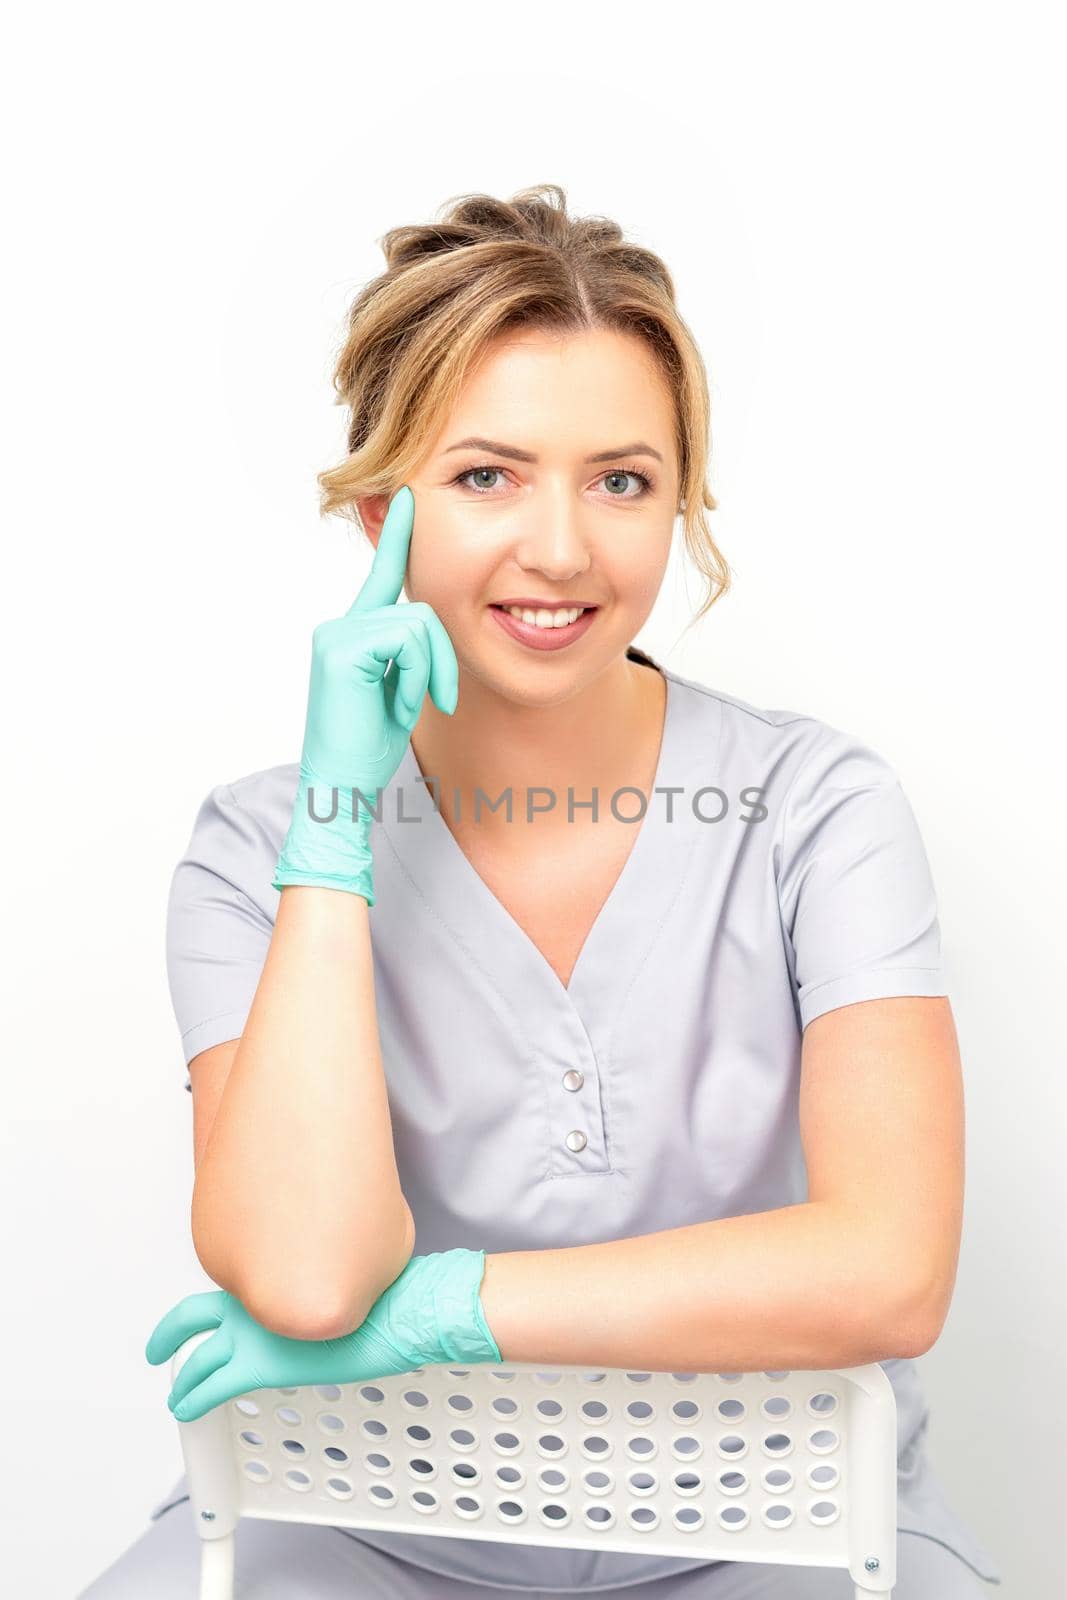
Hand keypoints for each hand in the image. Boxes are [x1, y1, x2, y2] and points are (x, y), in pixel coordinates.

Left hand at [146, 1248, 500, 1422]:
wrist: (399, 1312)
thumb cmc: (384, 1297)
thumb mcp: (339, 1281)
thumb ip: (310, 1288)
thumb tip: (314, 1298)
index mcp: (273, 1274)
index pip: (226, 1287)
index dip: (209, 1307)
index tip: (203, 1319)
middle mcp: (256, 1298)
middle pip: (192, 1315)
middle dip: (167, 1334)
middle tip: (157, 1348)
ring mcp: (255, 1332)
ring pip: (197, 1360)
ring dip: (183, 1381)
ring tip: (179, 1396)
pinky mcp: (261, 1366)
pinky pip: (211, 1388)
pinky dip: (192, 1401)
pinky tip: (186, 1410)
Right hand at [272, 484, 458, 902]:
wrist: (341, 788)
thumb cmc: (368, 749)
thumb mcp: (399, 691)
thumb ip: (409, 654)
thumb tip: (428, 630)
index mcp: (355, 634)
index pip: (384, 577)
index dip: (399, 537)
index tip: (410, 496)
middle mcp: (341, 627)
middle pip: (422, 608)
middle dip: (442, 657)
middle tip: (437, 699)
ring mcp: (338, 635)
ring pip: (421, 623)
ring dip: (431, 672)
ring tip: (407, 707)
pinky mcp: (342, 649)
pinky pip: (409, 639)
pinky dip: (418, 676)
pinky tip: (399, 705)